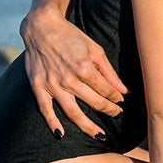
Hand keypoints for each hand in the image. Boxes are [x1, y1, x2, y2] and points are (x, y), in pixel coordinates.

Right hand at [20, 6, 127, 137]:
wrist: (42, 27)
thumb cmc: (71, 36)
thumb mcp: (94, 49)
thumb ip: (109, 71)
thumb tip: (123, 90)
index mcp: (85, 68)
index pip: (106, 90)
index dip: (116, 98)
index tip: (121, 101)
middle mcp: (69, 79)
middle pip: (93, 102)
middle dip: (108, 110)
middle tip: (116, 114)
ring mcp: (52, 85)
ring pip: (73, 112)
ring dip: (87, 126)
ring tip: (99, 134)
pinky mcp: (38, 87)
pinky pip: (45, 109)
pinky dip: (52, 123)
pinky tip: (61, 134)